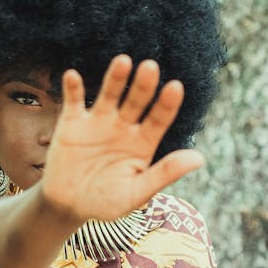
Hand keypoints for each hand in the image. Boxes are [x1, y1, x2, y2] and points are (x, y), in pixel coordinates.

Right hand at [41, 54, 203, 222]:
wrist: (67, 206)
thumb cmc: (105, 202)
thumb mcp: (136, 193)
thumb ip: (165, 173)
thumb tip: (200, 158)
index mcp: (143, 143)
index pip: (159, 119)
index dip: (167, 104)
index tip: (175, 87)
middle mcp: (124, 127)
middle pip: (137, 101)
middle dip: (144, 85)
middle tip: (151, 67)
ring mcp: (98, 122)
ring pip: (109, 95)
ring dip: (116, 79)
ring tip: (123, 62)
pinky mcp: (72, 122)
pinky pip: (74, 101)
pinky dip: (73, 89)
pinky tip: (73, 76)